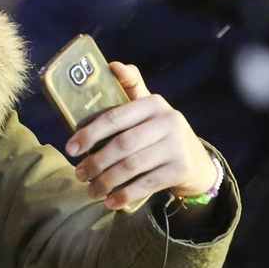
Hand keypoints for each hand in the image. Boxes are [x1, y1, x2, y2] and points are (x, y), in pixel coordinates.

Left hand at [65, 63, 218, 210]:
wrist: (197, 162)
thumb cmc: (161, 133)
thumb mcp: (148, 109)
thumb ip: (130, 88)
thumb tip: (112, 65)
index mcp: (154, 103)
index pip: (115, 116)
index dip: (90, 133)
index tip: (70, 148)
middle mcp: (169, 121)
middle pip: (122, 144)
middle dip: (95, 162)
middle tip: (79, 174)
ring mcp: (177, 146)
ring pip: (132, 166)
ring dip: (106, 181)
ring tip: (91, 190)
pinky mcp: (181, 169)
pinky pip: (146, 184)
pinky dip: (125, 195)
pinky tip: (110, 202)